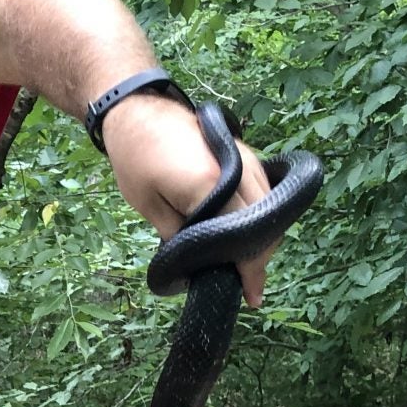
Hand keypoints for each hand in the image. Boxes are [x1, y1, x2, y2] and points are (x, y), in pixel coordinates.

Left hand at [101, 93, 275, 307]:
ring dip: (263, 234)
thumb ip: (179, 239)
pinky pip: (264, 188)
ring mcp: (247, 158)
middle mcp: (239, 171)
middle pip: (265, 224)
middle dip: (259, 256)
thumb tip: (198, 268)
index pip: (245, 237)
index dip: (250, 270)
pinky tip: (245, 230)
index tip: (251, 296)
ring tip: (245, 260)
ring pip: (270, 206)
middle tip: (245, 284)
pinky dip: (261, 211)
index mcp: (213, 186)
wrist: (137, 109)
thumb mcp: (150, 207)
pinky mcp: (245, 151)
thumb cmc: (135, 158)